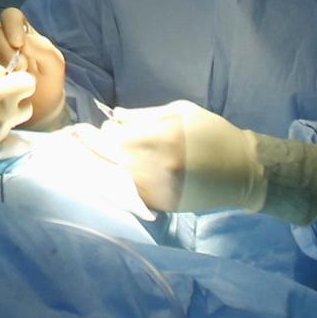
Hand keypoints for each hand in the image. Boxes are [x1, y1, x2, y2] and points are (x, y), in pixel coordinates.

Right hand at [0, 7, 66, 124]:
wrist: (40, 109)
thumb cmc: (48, 82)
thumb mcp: (54, 65)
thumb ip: (43, 50)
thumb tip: (22, 42)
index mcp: (22, 31)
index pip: (11, 16)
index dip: (12, 26)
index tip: (19, 44)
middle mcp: (3, 39)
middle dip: (6, 50)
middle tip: (21, 69)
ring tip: (14, 80)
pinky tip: (2, 86)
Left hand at [81, 100, 263, 214]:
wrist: (245, 171)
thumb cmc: (212, 134)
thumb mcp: (181, 112)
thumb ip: (144, 114)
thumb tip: (112, 117)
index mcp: (162, 137)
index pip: (113, 137)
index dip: (94, 134)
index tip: (82, 129)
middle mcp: (158, 165)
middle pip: (108, 159)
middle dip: (87, 150)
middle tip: (71, 143)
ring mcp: (160, 189)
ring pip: (114, 181)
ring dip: (95, 170)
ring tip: (79, 161)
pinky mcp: (164, 206)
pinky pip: (128, 197)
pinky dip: (112, 187)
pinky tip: (101, 178)